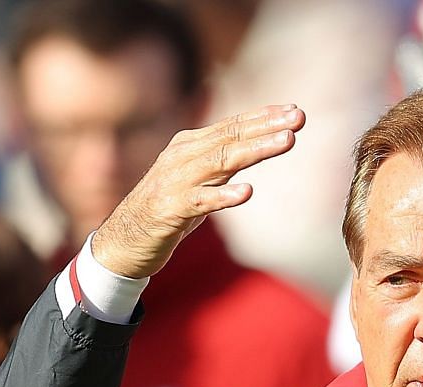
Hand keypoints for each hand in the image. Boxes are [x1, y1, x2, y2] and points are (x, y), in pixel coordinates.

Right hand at [92, 104, 304, 278]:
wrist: (124, 240)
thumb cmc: (166, 209)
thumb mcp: (197, 180)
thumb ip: (222, 163)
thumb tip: (256, 146)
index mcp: (189, 146)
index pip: (232, 126)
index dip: (263, 116)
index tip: (294, 110)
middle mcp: (183, 157)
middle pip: (230, 136)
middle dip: (267, 125)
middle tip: (298, 117)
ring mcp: (176, 182)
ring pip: (221, 161)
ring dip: (256, 150)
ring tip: (286, 141)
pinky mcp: (170, 210)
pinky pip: (201, 201)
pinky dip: (224, 196)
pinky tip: (247, 192)